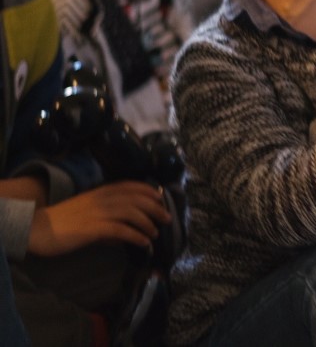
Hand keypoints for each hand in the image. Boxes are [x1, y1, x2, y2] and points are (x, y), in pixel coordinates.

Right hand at [27, 182, 169, 255]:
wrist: (36, 229)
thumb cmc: (61, 222)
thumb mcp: (86, 212)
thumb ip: (105, 216)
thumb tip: (124, 230)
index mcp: (99, 192)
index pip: (130, 185)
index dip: (147, 190)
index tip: (160, 197)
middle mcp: (101, 199)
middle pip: (136, 199)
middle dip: (155, 207)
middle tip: (167, 218)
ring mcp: (98, 213)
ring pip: (132, 212)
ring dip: (148, 223)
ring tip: (156, 233)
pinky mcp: (93, 229)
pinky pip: (121, 231)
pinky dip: (136, 236)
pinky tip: (144, 243)